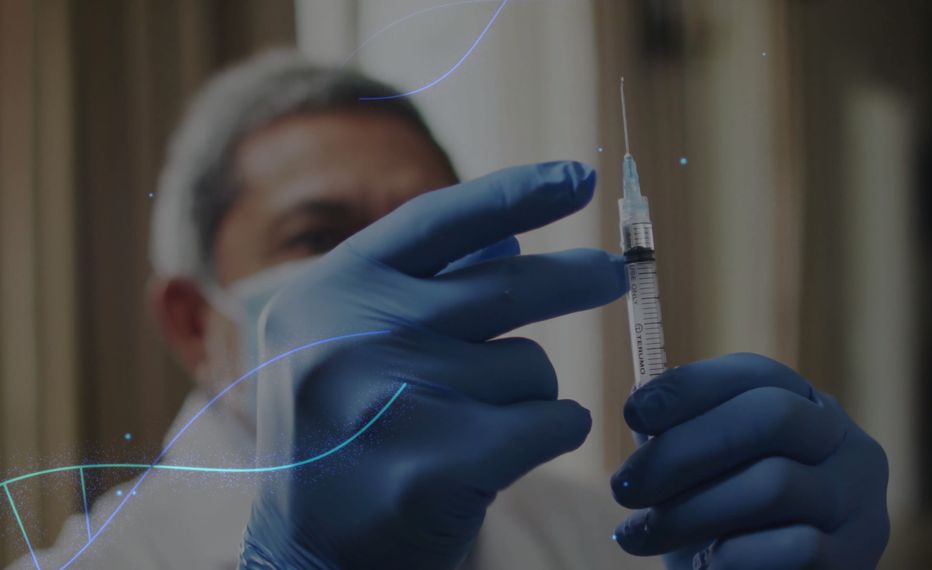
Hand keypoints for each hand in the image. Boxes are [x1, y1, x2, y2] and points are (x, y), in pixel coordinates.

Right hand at [240, 162, 626, 568]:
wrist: (312, 557)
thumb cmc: (350, 437)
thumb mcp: (351, 342)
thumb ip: (420, 286)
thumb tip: (510, 235)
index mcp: (333, 291)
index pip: (441, 221)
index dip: (517, 193)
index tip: (579, 179)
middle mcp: (354, 334)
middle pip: (509, 286)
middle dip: (576, 279)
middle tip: (613, 275)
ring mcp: (394, 400)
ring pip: (533, 367)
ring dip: (531, 392)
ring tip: (479, 423)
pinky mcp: (441, 467)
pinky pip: (551, 422)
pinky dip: (550, 432)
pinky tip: (505, 454)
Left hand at [611, 354, 889, 568]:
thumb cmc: (724, 524)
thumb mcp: (702, 471)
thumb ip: (680, 432)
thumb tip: (643, 398)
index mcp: (806, 406)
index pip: (754, 373)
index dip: (689, 387)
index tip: (633, 414)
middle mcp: (845, 443)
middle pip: (771, 417)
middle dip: (683, 451)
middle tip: (623, 487)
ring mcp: (859, 501)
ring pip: (775, 484)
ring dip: (690, 512)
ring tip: (639, 537)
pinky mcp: (857, 558)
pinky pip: (795, 547)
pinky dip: (735, 557)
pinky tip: (706, 565)